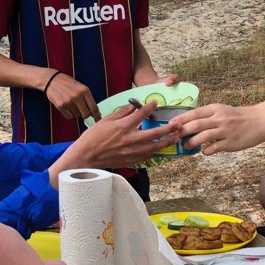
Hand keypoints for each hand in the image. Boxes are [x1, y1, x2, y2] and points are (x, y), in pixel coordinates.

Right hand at [45, 70, 100, 121]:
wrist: (52, 80)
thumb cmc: (68, 84)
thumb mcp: (81, 87)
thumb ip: (88, 99)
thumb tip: (95, 112)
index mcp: (85, 91)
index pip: (94, 107)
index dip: (97, 116)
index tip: (98, 120)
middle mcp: (77, 96)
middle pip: (86, 114)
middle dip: (85, 115)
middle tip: (82, 111)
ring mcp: (68, 102)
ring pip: (77, 116)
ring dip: (76, 113)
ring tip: (71, 104)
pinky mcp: (60, 106)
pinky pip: (69, 117)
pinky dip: (69, 114)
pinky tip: (66, 106)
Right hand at [53, 101, 170, 175]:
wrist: (86, 156)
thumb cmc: (92, 137)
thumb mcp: (105, 120)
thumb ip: (120, 113)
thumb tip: (132, 107)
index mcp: (123, 126)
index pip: (141, 114)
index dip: (150, 107)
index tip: (155, 103)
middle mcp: (130, 139)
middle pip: (154, 133)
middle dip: (168, 128)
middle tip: (178, 124)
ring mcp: (131, 151)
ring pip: (154, 147)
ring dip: (166, 142)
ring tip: (175, 138)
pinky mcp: (130, 160)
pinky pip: (146, 157)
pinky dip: (154, 153)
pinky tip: (159, 150)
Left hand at [171, 102, 264, 154]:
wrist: (260, 121)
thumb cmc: (237, 117)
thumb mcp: (222, 110)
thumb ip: (207, 116)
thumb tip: (188, 123)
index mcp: (216, 109)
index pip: (194, 113)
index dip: (181, 119)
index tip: (171, 125)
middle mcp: (220, 119)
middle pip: (195, 125)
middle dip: (182, 131)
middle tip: (174, 137)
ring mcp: (225, 131)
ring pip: (202, 137)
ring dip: (191, 143)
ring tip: (186, 146)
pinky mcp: (230, 143)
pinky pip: (213, 148)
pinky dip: (205, 151)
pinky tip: (204, 151)